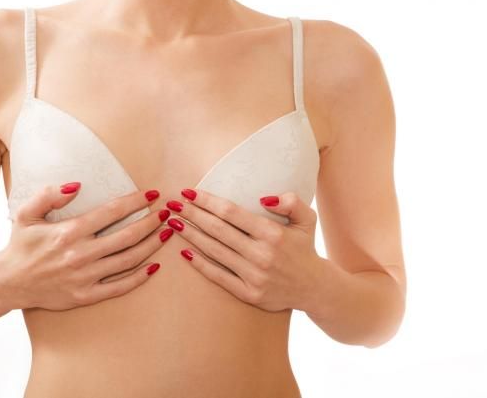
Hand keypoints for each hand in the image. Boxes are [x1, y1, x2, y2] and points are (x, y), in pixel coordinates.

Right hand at [0, 183, 172, 311]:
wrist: (8, 283)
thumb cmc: (21, 245)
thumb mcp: (27, 214)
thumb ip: (50, 195)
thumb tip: (77, 186)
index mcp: (69, 232)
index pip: (111, 212)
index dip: (135, 202)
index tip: (152, 194)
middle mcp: (80, 254)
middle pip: (127, 236)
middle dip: (151, 222)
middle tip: (167, 212)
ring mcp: (85, 277)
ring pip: (128, 260)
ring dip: (151, 245)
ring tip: (167, 233)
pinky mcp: (86, 295)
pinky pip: (120, 286)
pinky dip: (140, 277)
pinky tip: (154, 266)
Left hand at [165, 189, 319, 311]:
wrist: (314, 288)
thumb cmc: (304, 248)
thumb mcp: (307, 219)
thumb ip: (291, 202)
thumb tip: (263, 198)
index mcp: (273, 234)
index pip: (231, 213)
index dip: (207, 201)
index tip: (189, 192)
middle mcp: (261, 255)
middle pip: (217, 230)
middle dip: (192, 215)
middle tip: (173, 204)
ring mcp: (254, 276)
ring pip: (214, 251)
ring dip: (191, 236)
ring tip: (173, 223)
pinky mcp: (249, 294)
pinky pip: (219, 277)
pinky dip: (200, 264)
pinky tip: (184, 252)